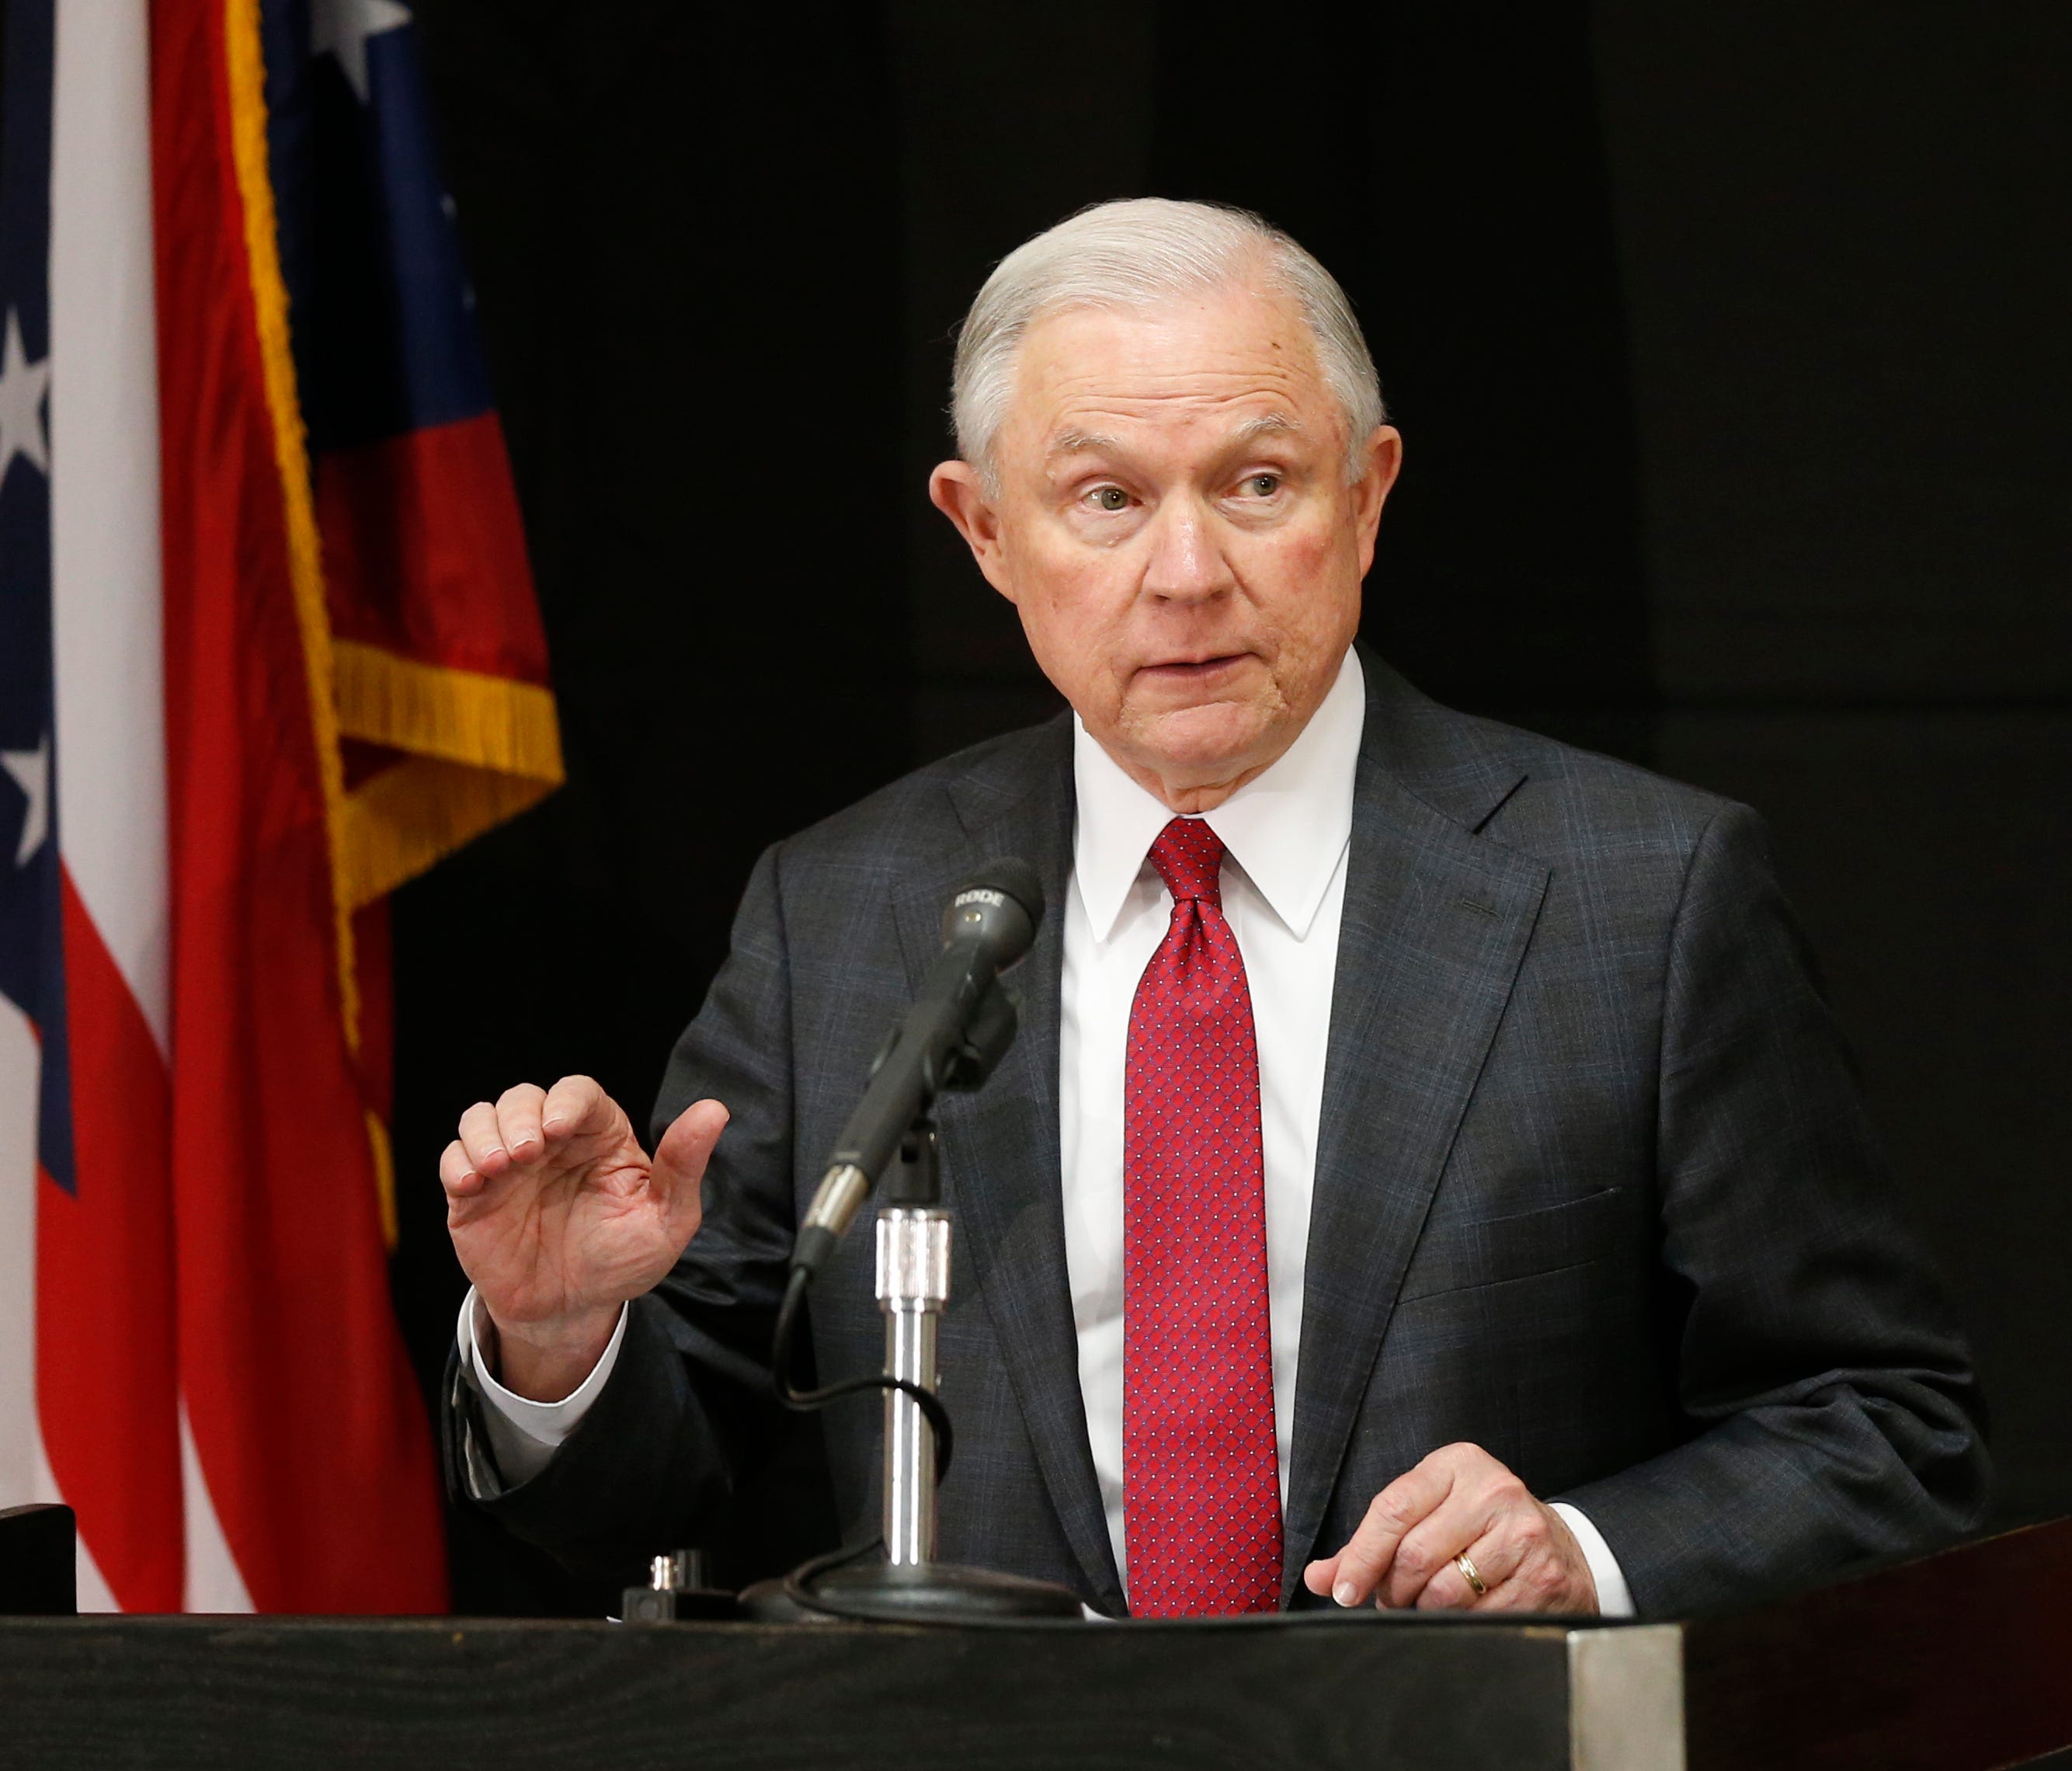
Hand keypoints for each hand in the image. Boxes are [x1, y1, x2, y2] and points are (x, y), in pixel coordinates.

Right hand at [440, 1076, 726, 1401]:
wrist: (572, 1312)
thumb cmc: (623, 1259)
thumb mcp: (666, 1220)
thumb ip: (684, 1165)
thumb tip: (715, 1109)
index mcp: (599, 1136)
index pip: (579, 1093)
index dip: (566, 1101)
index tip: (558, 1129)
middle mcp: (551, 1142)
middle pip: (525, 1096)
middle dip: (521, 1115)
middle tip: (529, 1152)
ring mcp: (510, 1165)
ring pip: (484, 1116)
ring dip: (486, 1132)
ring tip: (500, 1166)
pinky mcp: (474, 1194)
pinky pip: (453, 1159)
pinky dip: (458, 1162)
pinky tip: (474, 1184)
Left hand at [1302, 1442, 1598, 1613]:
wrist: (1562, 1547)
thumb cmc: (1481, 1527)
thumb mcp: (1430, 1514)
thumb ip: (1372, 1543)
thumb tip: (1321, 1577)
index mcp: (1457, 1464)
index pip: (1393, 1509)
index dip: (1360, 1556)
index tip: (1342, 1589)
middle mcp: (1493, 1490)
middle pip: (1414, 1554)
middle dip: (1391, 1589)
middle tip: (1391, 1600)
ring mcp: (1522, 1532)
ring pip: (1445, 1591)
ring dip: (1423, 1609)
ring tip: (1425, 1603)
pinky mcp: (1543, 1576)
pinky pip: (1480, 1615)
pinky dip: (1461, 1623)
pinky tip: (1466, 1611)